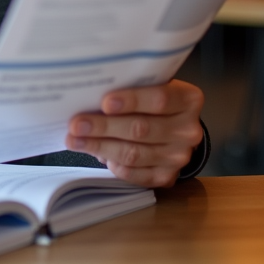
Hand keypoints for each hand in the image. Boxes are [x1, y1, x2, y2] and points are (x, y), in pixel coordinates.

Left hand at [65, 80, 203, 187]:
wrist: (174, 127)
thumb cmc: (152, 101)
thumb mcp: (150, 86)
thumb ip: (130, 88)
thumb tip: (91, 98)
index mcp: (188, 100)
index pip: (160, 99)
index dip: (132, 101)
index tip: (105, 102)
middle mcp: (188, 130)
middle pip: (142, 129)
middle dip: (104, 126)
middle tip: (76, 124)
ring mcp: (179, 156)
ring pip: (134, 153)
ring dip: (100, 146)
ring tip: (75, 140)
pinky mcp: (167, 176)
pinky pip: (135, 174)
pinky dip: (114, 165)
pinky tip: (98, 154)